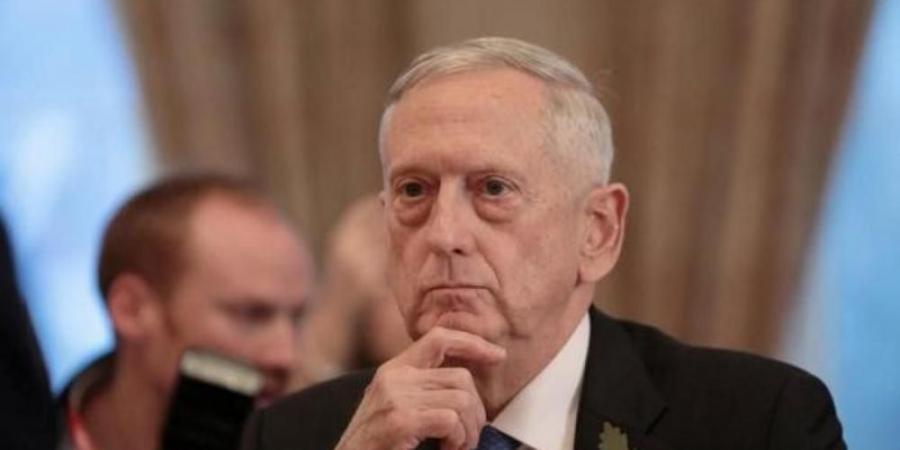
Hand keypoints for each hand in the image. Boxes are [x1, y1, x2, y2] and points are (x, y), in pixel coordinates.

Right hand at [334, 327, 505, 449]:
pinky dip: (458, 439)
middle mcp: (393, 377)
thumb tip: (468, 388)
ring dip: (468, 431)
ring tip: (456, 447)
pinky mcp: (399, 420)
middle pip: (460, 377)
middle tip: (467, 437)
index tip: (496, 355)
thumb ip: (423, 391)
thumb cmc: (375, 446)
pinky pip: (450, 420)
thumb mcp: (396, 408)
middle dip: (476, 411)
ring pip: (461, 399)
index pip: (438, 338)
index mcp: (393, 370)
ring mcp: (394, 397)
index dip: (472, 343)